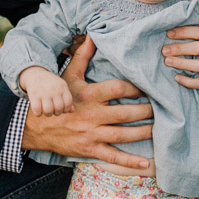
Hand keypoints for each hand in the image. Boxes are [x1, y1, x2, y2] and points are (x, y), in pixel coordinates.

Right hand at [18, 67, 72, 115]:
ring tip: (46, 110)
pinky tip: (38, 109)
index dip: (66, 109)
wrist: (35, 74)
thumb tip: (72, 111)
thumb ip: (67, 99)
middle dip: (56, 112)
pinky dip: (38, 113)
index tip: (61, 108)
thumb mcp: (61, 87)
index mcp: (62, 87)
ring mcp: (44, 92)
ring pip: (48, 111)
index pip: (68, 103)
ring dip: (48, 114)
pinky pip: (37, 110)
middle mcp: (54, 89)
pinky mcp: (34, 95)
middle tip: (53, 109)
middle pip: (59, 108)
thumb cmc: (51, 84)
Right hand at [19, 36, 153, 169]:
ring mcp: (92, 133)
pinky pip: (113, 156)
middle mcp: (92, 115)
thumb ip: (83, 56)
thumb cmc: (59, 99)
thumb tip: (94, 35)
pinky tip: (146, 163)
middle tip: (162, 108)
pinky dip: (129, 162)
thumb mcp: (69, 76)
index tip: (149, 87)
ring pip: (124, 134)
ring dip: (144, 132)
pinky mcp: (90, 149)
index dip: (137, 88)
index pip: (119, 89)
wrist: (37, 126)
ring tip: (160, 127)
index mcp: (89, 95)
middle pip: (126, 113)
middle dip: (147, 111)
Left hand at [164, 25, 198, 93]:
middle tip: (165, 50)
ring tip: (168, 61)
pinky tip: (176, 77)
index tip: (169, 33)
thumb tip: (169, 29)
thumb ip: (196, 37)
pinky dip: (188, 81)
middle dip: (180, 48)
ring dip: (182, 63)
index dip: (185, 31)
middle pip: (198, 48)